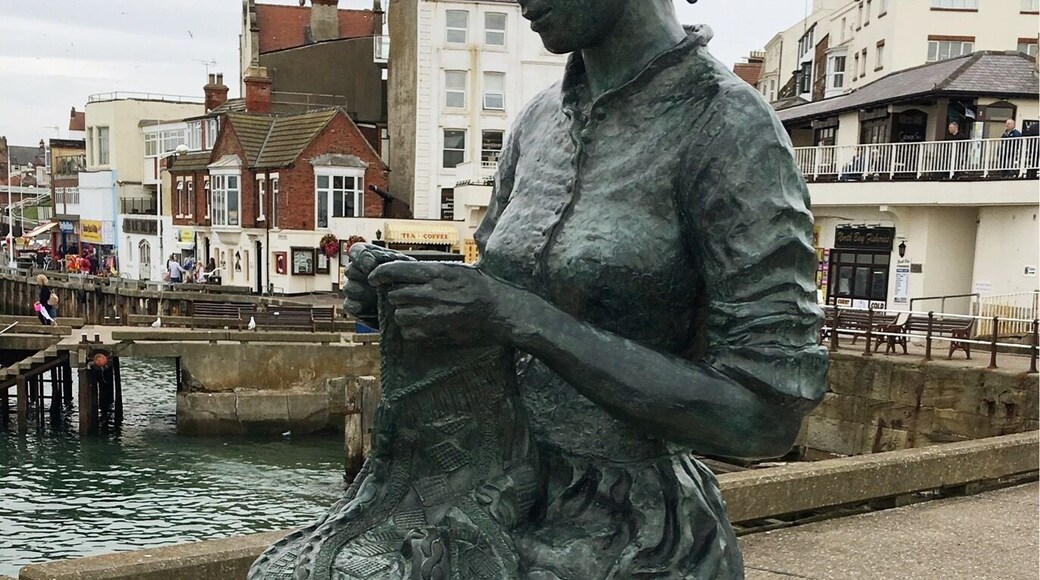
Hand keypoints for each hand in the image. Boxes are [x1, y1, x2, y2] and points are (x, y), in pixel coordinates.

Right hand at [343, 243, 413, 326]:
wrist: (410, 306)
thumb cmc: (408, 282)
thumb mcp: (406, 268)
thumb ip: (391, 262)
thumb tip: (372, 268)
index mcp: (369, 256)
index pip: (356, 251)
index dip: (361, 258)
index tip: (372, 267)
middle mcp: (358, 270)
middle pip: (350, 270)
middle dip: (365, 279)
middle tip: (380, 285)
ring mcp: (353, 288)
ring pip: (349, 288)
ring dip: (366, 294)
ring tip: (381, 298)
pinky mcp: (353, 306)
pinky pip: (349, 305)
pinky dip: (362, 308)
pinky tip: (376, 309)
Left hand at [368, 261, 514, 343]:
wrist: (501, 312)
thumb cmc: (482, 287)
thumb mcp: (457, 270)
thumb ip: (432, 271)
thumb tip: (406, 272)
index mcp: (436, 273)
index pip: (396, 271)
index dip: (380, 274)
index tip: (373, 278)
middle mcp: (432, 293)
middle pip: (395, 295)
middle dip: (396, 296)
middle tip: (404, 297)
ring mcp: (433, 315)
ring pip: (400, 315)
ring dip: (403, 314)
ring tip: (416, 312)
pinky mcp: (436, 334)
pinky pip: (410, 333)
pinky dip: (412, 331)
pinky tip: (423, 326)